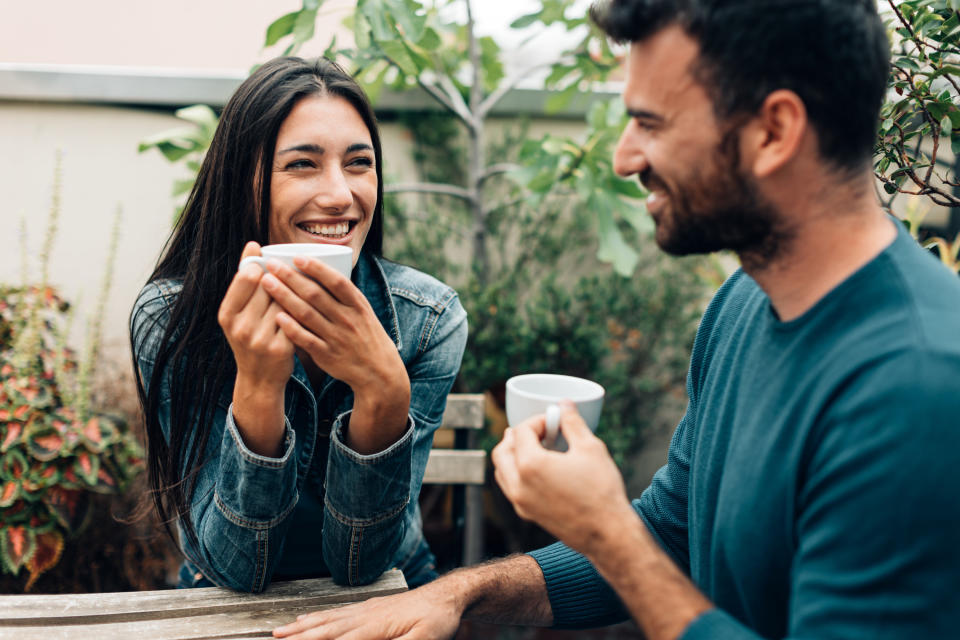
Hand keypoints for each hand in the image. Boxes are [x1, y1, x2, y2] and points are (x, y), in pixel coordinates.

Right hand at [218, 242, 294, 455]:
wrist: (259, 379)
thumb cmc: (251, 336)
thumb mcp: (238, 313)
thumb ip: (244, 282)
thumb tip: (253, 245)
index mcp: (227, 314)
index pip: (246, 277)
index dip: (260, 266)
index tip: (266, 261)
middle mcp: (240, 327)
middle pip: (268, 287)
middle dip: (281, 276)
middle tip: (288, 271)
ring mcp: (260, 339)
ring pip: (285, 301)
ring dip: (296, 290)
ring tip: (302, 286)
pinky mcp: (281, 348)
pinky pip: (297, 318)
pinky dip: (304, 309)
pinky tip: (312, 303)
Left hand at [260, 255, 410, 452]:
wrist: (378, 371)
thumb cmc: (365, 335)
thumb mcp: (363, 311)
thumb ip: (343, 294)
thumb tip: (317, 268)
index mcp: (358, 305)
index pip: (336, 281)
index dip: (316, 268)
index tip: (296, 256)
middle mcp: (348, 319)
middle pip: (315, 295)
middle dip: (290, 277)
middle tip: (271, 265)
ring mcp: (337, 338)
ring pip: (306, 314)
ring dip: (284, 297)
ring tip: (267, 283)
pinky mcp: (326, 355)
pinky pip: (305, 339)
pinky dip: (291, 327)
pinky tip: (276, 315)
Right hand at [272, 582, 461, 639]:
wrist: (448, 596)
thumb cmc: (438, 620)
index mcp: (374, 626)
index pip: (336, 639)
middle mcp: (364, 615)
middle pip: (325, 628)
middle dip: (298, 636)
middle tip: (275, 639)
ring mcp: (365, 609)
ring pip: (327, 619)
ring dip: (302, 626)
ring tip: (281, 632)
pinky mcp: (370, 607)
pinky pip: (337, 613)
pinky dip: (317, 617)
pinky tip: (307, 619)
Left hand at [491, 401, 636, 556]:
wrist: (607, 534)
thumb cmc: (601, 491)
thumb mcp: (590, 448)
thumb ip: (572, 422)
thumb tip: (565, 404)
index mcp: (530, 465)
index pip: (522, 431)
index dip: (538, 420)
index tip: (554, 420)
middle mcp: (518, 485)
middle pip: (502, 450)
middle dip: (518, 435)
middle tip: (540, 430)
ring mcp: (520, 502)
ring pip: (502, 470)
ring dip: (513, 454)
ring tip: (537, 447)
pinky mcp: (527, 514)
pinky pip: (510, 487)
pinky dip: (516, 472)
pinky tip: (538, 469)